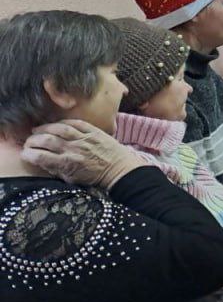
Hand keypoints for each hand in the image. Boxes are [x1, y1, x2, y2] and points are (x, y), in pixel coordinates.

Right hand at [21, 119, 145, 188]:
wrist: (118, 169)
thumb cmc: (93, 176)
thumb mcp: (72, 179)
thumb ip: (55, 169)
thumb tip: (39, 161)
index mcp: (67, 164)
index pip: (41, 157)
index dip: (28, 154)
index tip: (24, 153)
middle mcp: (74, 150)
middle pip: (47, 141)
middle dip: (33, 140)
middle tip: (28, 141)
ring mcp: (84, 139)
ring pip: (60, 129)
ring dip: (45, 128)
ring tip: (37, 130)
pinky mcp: (94, 131)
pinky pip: (76, 123)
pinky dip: (63, 122)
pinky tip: (55, 124)